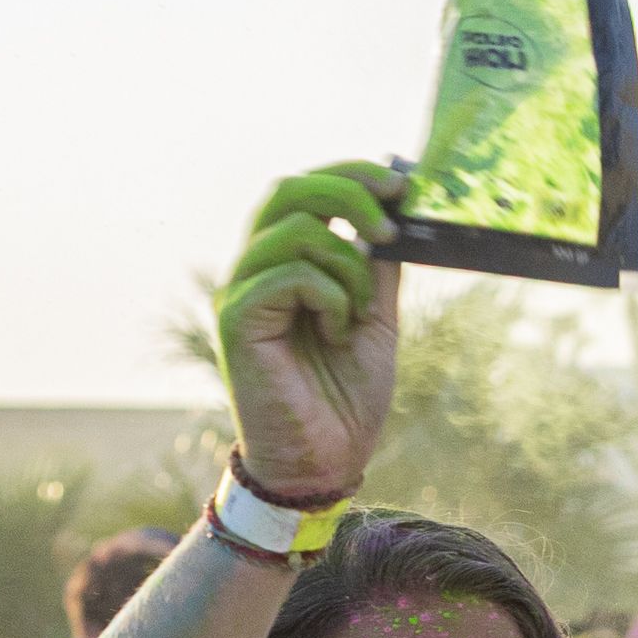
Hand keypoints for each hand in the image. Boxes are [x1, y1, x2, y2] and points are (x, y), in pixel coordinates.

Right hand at [214, 161, 406, 504]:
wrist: (324, 462)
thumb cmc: (344, 398)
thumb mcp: (376, 318)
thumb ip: (377, 266)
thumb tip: (397, 209)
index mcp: (284, 262)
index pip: (304, 190)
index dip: (351, 174)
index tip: (401, 183)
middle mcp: (255, 268)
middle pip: (289, 190)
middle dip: (348, 195)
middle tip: (389, 228)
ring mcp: (240, 291)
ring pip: (295, 230)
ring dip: (346, 265)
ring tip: (359, 313)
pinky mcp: (235, 319)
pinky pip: (289, 274)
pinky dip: (329, 297)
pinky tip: (335, 333)